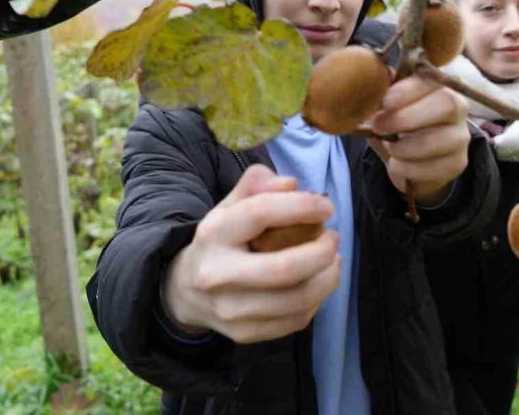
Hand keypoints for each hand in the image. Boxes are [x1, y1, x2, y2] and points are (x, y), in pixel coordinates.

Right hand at [160, 164, 341, 343]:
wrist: (185, 291)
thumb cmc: (219, 241)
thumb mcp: (229, 207)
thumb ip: (256, 186)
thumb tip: (291, 184)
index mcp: (213, 234)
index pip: (261, 214)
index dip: (301, 206)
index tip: (326, 206)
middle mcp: (217, 275)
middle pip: (284, 269)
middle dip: (321, 253)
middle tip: (334, 238)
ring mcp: (230, 310)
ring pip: (296, 301)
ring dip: (328, 279)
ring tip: (334, 261)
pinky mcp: (244, 334)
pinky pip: (295, 320)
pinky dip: (317, 300)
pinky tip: (318, 283)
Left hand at [368, 76, 470, 203]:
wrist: (411, 161)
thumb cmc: (398, 127)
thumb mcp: (387, 109)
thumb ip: (382, 98)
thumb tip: (373, 88)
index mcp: (439, 85)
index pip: (432, 80)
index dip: (409, 90)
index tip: (385, 101)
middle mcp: (458, 107)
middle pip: (446, 104)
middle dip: (407, 117)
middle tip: (379, 126)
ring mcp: (461, 136)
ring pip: (437, 140)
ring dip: (404, 147)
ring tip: (389, 148)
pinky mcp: (458, 162)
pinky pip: (434, 167)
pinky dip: (408, 168)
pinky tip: (397, 164)